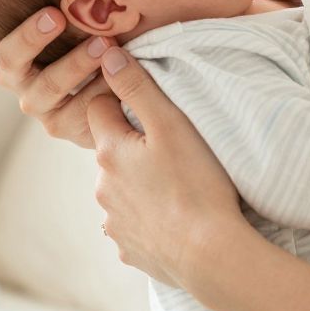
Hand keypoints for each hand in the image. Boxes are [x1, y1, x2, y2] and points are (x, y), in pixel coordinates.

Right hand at [0, 0, 112, 148]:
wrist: (124, 89)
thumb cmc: (99, 33)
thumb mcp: (86, 8)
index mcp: (11, 39)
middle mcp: (15, 71)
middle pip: (7, 55)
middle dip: (30, 34)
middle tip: (56, 15)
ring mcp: (35, 100)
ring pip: (45, 86)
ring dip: (74, 64)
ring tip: (105, 45)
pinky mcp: (60, 125)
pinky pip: (76, 112)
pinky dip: (98, 93)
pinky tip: (117, 80)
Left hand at [85, 54, 245, 289]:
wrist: (209, 255)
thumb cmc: (197, 184)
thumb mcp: (172, 125)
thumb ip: (138, 87)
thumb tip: (107, 55)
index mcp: (109, 152)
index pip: (99, 108)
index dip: (122, 101)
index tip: (150, 107)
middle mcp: (102, 188)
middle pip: (111, 151)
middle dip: (133, 145)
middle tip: (172, 148)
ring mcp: (113, 223)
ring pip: (121, 189)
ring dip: (139, 183)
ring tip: (177, 185)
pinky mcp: (128, 250)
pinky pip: (133, 224)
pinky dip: (148, 217)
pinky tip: (174, 217)